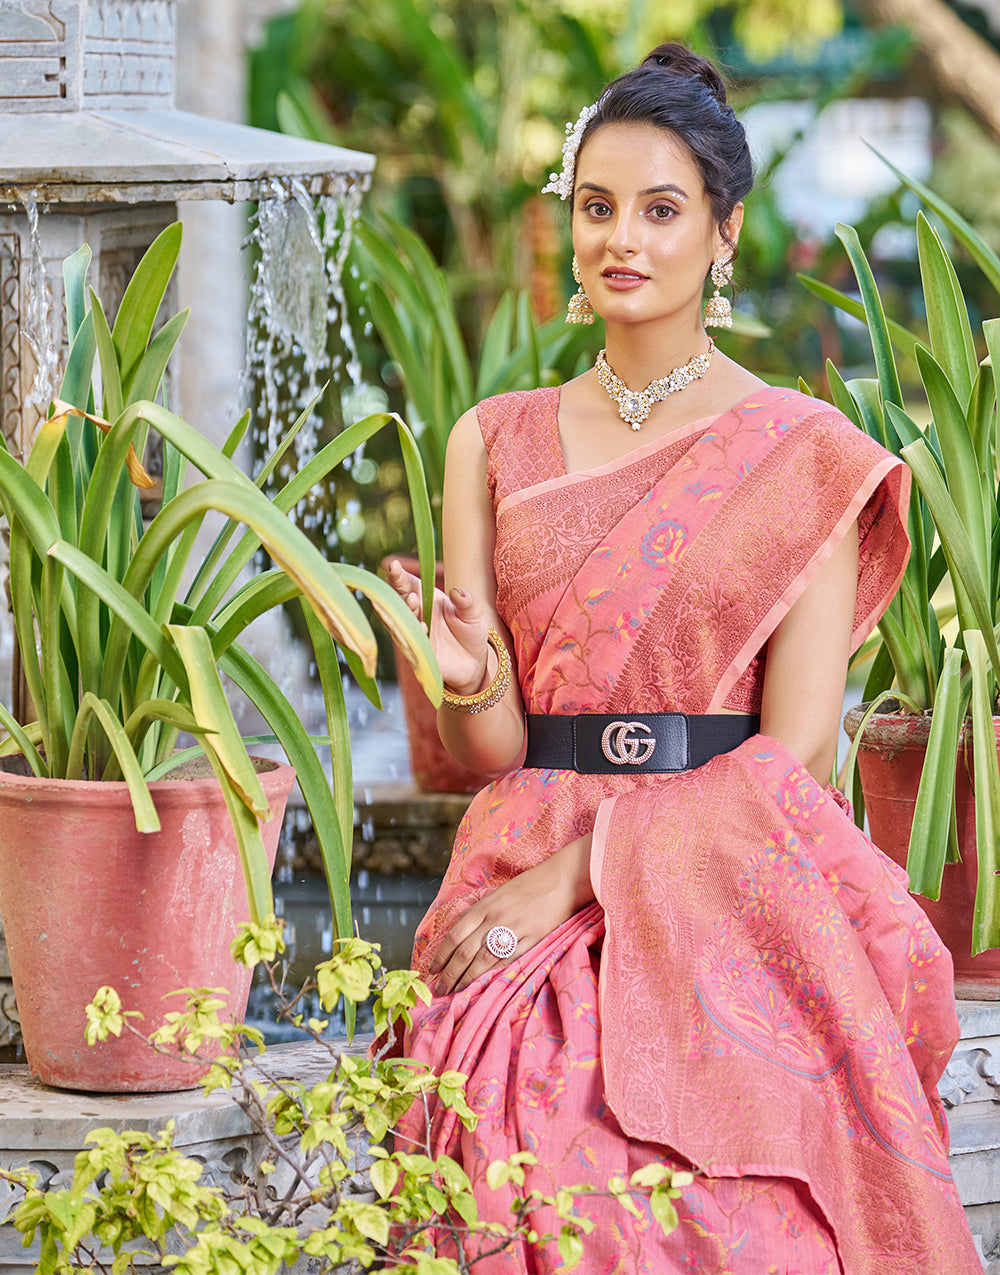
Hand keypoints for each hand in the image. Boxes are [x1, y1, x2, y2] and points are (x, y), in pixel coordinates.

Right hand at [384, 559, 491, 694]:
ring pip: (398, 621)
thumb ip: (467, 601)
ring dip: (402, 612)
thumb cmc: (470, 631)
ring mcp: (413, 632)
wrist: (473, 661)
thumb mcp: (474, 614)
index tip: (393, 565)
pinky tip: (421, 628)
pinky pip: (409, 642)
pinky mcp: (416, 651)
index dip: (398, 575)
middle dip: (399, 594)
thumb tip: (457, 591)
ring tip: (412, 602)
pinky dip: (413, 633)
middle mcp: (415, 614)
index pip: (406, 584)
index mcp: (425, 599)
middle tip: (411, 593)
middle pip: (398, 601)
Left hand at [429, 833, 594, 994]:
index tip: (433, 970)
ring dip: (466, 979)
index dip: (441, 956)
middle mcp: (494, 919)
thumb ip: (480, 914)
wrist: (561, 881)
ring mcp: (513, 931)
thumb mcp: (498, 894)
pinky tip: (483, 985)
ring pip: (482, 961)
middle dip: (449, 974)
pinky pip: (507, 962)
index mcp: (484, 906)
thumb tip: (460, 937)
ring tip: (456, 992)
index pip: (455, 936)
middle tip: (439, 989)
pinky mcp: (531, 941)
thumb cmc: (528, 887)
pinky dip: (492, 975)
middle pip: (464, 952)